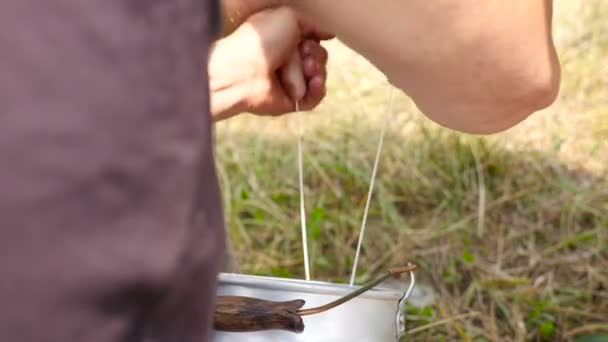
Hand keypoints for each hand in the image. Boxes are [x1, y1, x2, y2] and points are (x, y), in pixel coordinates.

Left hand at [209, 7, 330, 120]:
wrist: (244, 70)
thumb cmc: (261, 40)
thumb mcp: (288, 18)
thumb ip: (311, 24)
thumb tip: (330, 33)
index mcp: (283, 41)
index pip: (313, 41)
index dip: (315, 40)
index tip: (306, 39)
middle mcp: (286, 61)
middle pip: (319, 58)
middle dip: (316, 55)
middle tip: (303, 53)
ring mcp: (289, 82)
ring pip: (318, 77)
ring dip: (318, 70)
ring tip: (307, 67)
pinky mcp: (291, 101)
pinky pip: (314, 98)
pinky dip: (318, 90)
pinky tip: (315, 82)